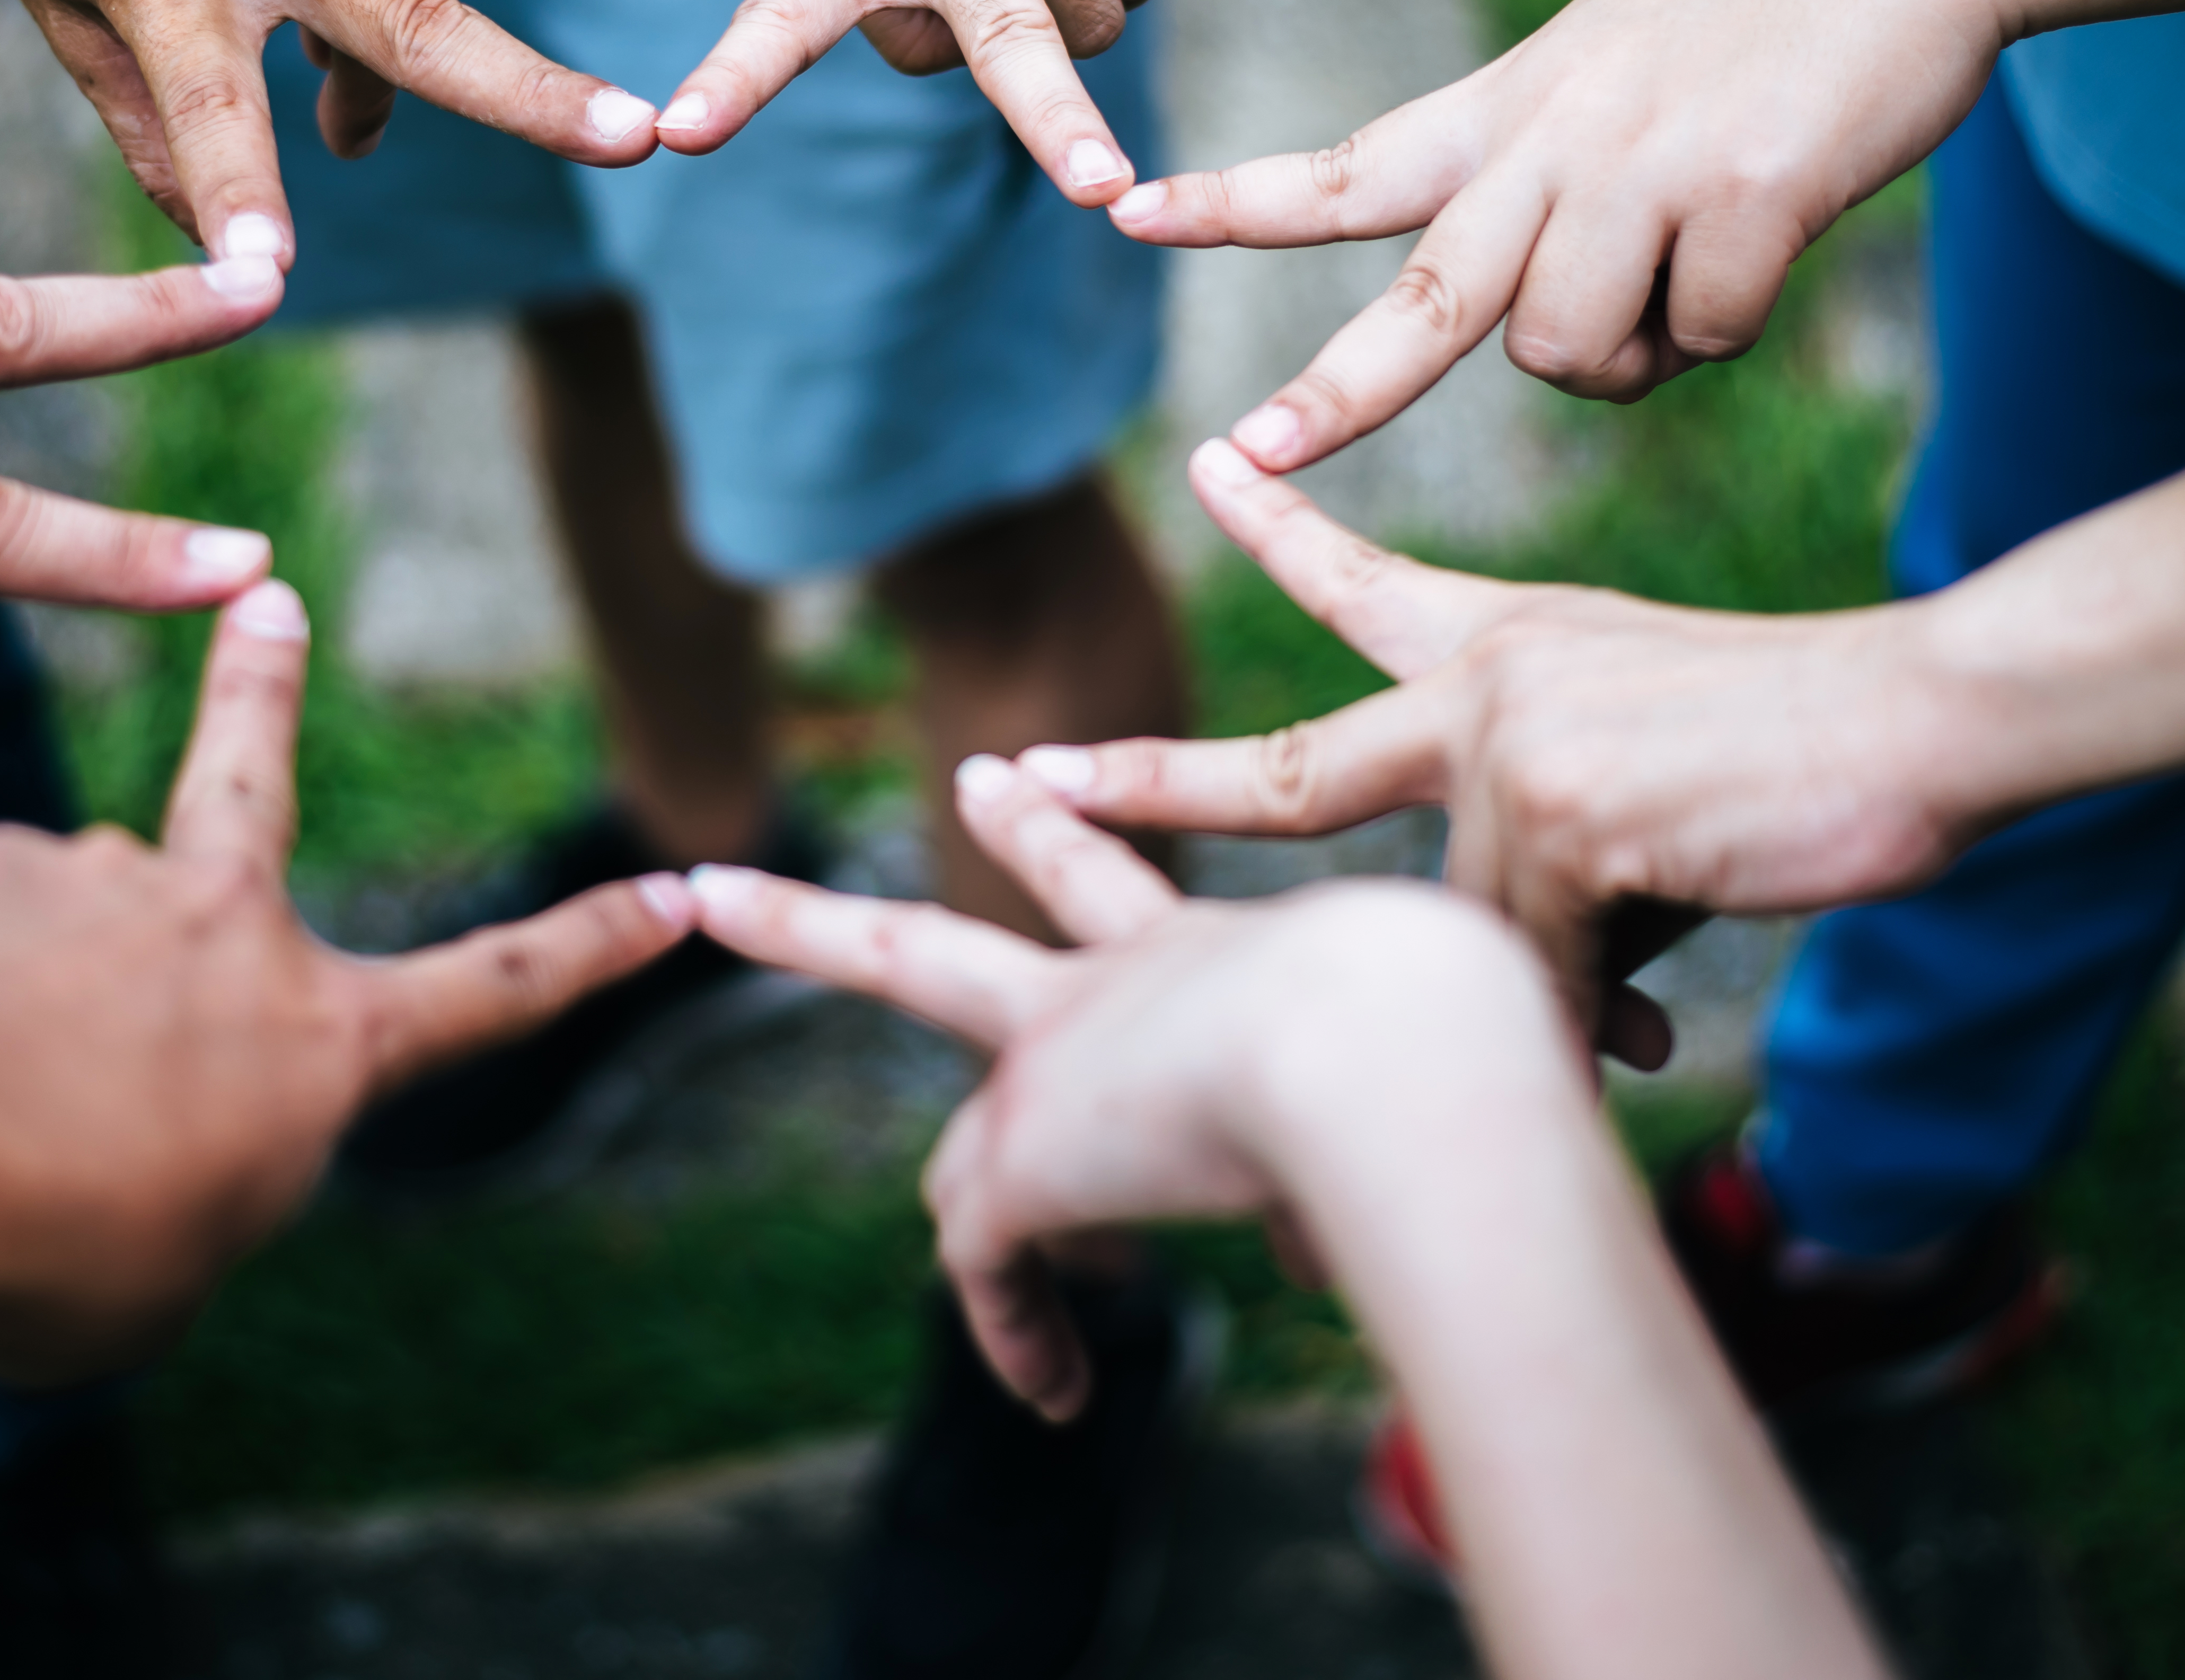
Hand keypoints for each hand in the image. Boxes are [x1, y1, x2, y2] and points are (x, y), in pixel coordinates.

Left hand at [0, 581, 694, 1381]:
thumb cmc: (50, 1249)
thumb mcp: (161, 1272)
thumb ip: (184, 1183)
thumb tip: (124, 1119)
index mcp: (321, 1045)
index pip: (496, 992)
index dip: (597, 948)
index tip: (676, 892)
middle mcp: (232, 928)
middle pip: (259, 772)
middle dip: (268, 678)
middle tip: (266, 597)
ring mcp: (111, 876)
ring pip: (75, 923)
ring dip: (29, 984)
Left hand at [688, 765, 1586, 1417]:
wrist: (1397, 1044)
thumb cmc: (1456, 1059)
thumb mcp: (1414, 1094)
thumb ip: (1352, 1153)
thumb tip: (1325, 1245)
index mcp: (1218, 960)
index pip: (1125, 899)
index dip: (1071, 846)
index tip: (1018, 792)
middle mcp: (1119, 984)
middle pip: (948, 934)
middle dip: (846, 904)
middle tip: (758, 854)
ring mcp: (1056, 1054)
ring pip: (902, 994)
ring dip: (810, 931)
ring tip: (729, 900)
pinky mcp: (1025, 1156)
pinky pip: (984, 1262)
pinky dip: (1016, 1333)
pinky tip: (1055, 1392)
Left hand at [1014, 441, 1977, 1005]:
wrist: (1923, 717)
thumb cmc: (1812, 750)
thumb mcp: (1646, 768)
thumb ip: (1552, 833)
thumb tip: (1517, 968)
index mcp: (1510, 643)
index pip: (1362, 579)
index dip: (1279, 527)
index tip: (1208, 464)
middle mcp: (1484, 682)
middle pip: (1286, 767)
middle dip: (1145, 789)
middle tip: (1019, 784)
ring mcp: (1509, 746)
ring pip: (1459, 935)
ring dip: (1535, 1008)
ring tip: (1632, 1042)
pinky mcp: (1555, 819)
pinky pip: (1531, 976)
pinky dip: (1585, 1026)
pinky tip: (1654, 1031)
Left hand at [1106, 0, 2012, 441]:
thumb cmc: (1779, 1)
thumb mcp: (1624, 69)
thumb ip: (1558, 185)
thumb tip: (1551, 345)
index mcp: (1514, 103)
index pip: (1347, 165)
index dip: (1237, 198)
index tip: (1127, 210)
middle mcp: (1557, 137)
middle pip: (1422, 300)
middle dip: (1333, 394)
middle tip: (1247, 460)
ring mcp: (1647, 167)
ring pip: (1577, 354)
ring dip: (1636, 352)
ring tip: (1702, 258)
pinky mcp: (1748, 195)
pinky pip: (1708, 335)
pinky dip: (1740, 316)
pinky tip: (1778, 229)